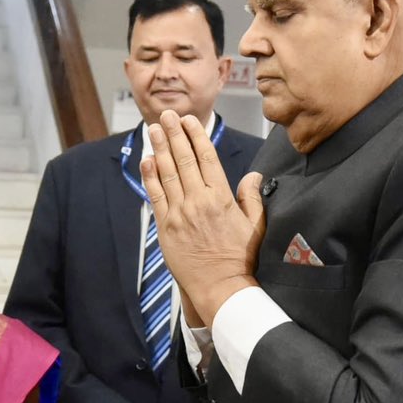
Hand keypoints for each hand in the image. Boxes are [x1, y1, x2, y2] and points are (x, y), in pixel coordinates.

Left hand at [140, 111, 266, 323]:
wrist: (222, 288)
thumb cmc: (241, 259)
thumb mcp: (255, 226)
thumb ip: (252, 198)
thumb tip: (253, 176)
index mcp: (222, 198)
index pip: (206, 157)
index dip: (195, 136)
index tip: (188, 120)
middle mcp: (199, 201)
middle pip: (184, 159)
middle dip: (174, 134)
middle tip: (167, 115)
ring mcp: (180, 213)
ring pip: (167, 173)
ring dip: (160, 148)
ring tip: (154, 129)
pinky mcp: (166, 227)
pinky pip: (155, 196)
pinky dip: (150, 176)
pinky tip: (147, 160)